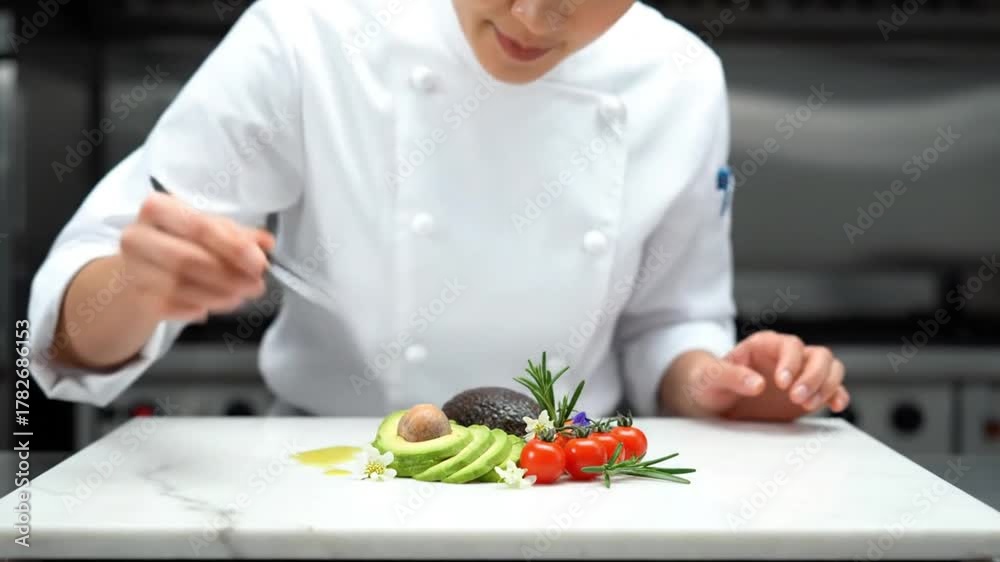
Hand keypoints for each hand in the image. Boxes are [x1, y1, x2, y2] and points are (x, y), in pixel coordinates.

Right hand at [119, 192, 274, 321]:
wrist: (141, 265)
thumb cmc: (179, 241)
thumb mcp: (209, 230)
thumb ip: (239, 235)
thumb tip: (266, 243)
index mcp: (158, 208)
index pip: (199, 226)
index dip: (233, 246)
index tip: (259, 263)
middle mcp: (137, 235)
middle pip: (187, 259)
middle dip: (228, 276)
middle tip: (256, 286)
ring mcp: (132, 267)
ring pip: (179, 286)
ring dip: (217, 295)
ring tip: (241, 297)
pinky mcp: (134, 295)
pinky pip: (168, 306)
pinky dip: (195, 308)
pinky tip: (210, 308)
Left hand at [671, 331, 849, 421]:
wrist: (712, 399)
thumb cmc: (708, 382)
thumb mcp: (710, 378)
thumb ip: (731, 377)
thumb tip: (756, 383)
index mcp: (763, 345)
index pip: (789, 345)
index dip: (791, 363)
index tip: (782, 384)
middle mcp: (786, 356)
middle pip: (818, 355)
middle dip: (813, 376)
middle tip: (796, 398)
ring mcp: (799, 373)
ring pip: (830, 368)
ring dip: (826, 386)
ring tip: (807, 405)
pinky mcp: (806, 391)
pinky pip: (832, 388)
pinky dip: (838, 395)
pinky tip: (836, 407)